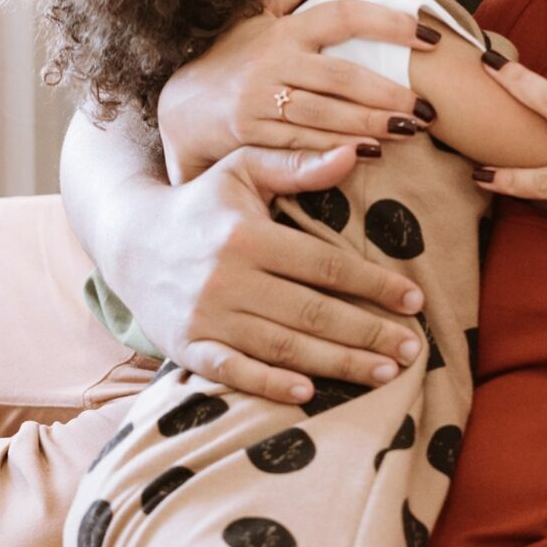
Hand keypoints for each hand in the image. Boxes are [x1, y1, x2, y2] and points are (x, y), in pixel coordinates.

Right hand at [116, 144, 426, 402]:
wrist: (131, 241)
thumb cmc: (201, 204)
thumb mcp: (243, 171)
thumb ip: (296, 165)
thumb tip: (355, 152)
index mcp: (247, 235)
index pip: (325, 264)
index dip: (374, 284)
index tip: (415, 300)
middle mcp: (227, 278)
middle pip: (312, 311)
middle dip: (368, 332)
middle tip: (414, 348)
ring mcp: (206, 317)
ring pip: (284, 345)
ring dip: (338, 363)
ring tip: (385, 372)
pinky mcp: (187, 346)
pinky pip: (234, 371)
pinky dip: (270, 384)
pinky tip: (308, 394)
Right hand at [155, 0, 435, 178]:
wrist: (183, 106)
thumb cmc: (234, 56)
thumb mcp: (262, 13)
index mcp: (284, 28)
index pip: (343, 15)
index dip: (388, 22)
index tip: (429, 35)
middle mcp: (272, 61)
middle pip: (341, 76)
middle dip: (389, 93)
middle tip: (428, 107)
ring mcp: (261, 99)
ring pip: (326, 114)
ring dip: (372, 124)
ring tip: (411, 130)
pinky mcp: (253, 134)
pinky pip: (304, 141)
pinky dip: (339, 148)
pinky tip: (372, 151)